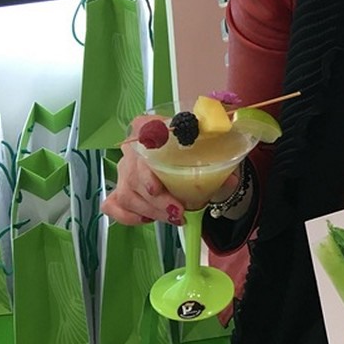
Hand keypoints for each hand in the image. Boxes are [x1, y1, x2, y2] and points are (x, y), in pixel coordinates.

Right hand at [100, 116, 235, 226]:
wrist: (195, 156)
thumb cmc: (201, 148)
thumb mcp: (215, 148)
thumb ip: (221, 160)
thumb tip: (230, 181)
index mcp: (153, 125)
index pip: (140, 141)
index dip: (145, 165)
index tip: (156, 188)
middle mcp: (133, 146)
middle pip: (134, 174)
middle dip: (156, 200)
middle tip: (179, 212)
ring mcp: (124, 169)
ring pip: (126, 194)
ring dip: (151, 211)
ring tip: (174, 217)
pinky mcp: (120, 189)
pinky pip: (113, 205)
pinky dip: (128, 216)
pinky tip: (148, 218)